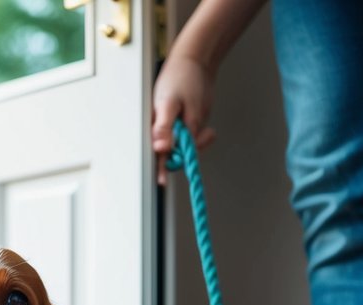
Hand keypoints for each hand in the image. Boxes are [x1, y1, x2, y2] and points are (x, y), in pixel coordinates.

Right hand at [152, 54, 217, 185]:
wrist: (197, 64)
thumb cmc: (181, 78)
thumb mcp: (173, 104)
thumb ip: (166, 128)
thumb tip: (160, 148)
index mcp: (154, 125)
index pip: (154, 152)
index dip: (158, 167)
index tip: (161, 182)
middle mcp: (164, 132)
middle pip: (172, 157)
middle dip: (188, 152)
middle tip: (203, 137)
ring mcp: (176, 132)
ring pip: (186, 152)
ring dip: (199, 145)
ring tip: (207, 132)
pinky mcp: (187, 130)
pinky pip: (195, 143)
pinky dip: (204, 140)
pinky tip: (208, 131)